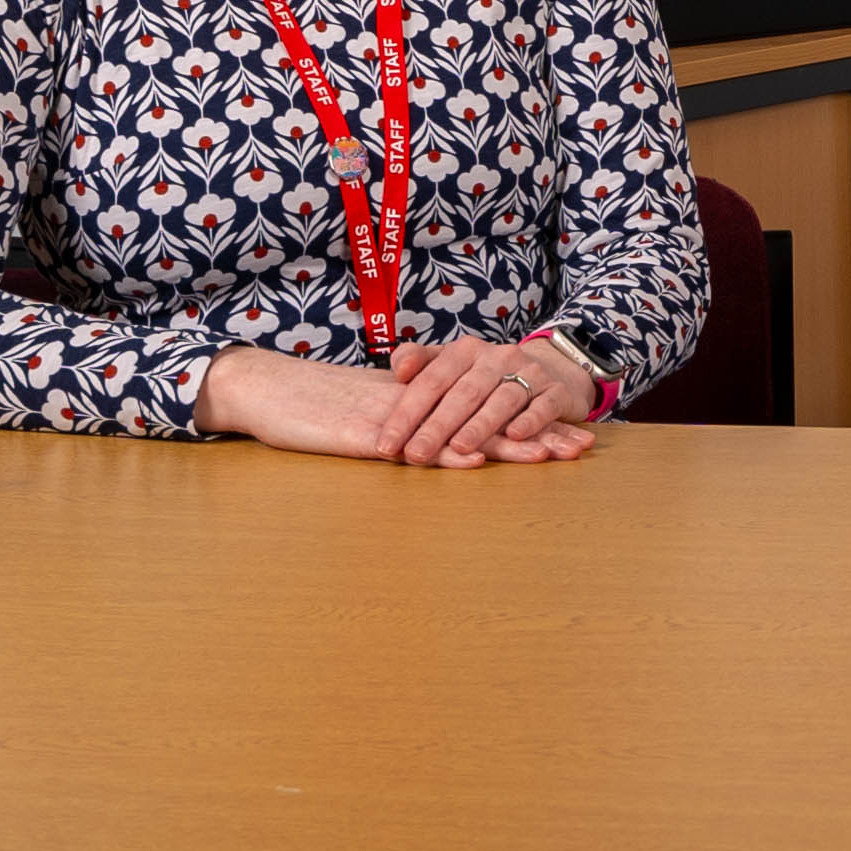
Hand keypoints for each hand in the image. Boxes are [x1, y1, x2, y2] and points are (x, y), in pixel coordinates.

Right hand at [200, 343, 588, 467]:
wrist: (265, 390)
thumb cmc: (319, 406)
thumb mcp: (378, 409)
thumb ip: (418, 419)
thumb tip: (453, 438)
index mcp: (429, 397)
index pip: (491, 408)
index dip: (534, 420)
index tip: (575, 434)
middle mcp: (421, 404)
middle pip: (490, 417)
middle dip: (539, 433)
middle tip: (585, 446)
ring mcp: (395, 418)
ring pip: (460, 430)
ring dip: (506, 444)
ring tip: (550, 456)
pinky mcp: (364, 436)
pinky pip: (412, 445)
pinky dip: (445, 453)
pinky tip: (475, 461)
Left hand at [383, 337, 599, 466]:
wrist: (549, 368)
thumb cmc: (485, 377)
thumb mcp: (451, 364)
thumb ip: (419, 362)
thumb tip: (399, 368)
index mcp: (465, 351)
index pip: (431, 381)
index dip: (407, 413)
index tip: (386, 444)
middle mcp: (498, 357)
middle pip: (464, 393)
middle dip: (438, 426)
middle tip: (416, 454)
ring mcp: (530, 372)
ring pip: (503, 399)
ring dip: (481, 425)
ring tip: (460, 448)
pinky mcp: (557, 391)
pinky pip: (544, 405)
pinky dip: (531, 420)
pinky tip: (516, 436)